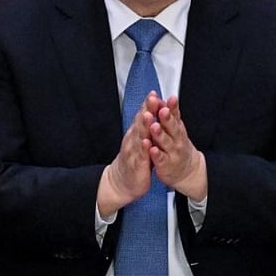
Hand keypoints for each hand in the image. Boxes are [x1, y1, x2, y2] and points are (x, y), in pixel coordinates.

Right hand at [96, 92, 159, 216]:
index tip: (153, 93)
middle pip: (140, 122)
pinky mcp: (136, 165)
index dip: (148, 104)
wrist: (121, 182)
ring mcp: (133, 152)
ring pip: (139, 136)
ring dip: (144, 126)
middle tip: (152, 98)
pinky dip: (143, 148)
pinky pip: (140, 156)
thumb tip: (150, 109)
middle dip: (147, 110)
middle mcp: (133, 140)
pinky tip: (147, 142)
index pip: (142, 115)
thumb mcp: (140, 140)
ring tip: (149, 115)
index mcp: (136, 133)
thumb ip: (145, 126)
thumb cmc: (133, 160)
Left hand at [149, 95, 207, 201]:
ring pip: (165, 142)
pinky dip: (156, 154)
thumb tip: (166, 98)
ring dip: (159, 134)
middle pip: (172, 127)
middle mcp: (177, 139)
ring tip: (154, 126)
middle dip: (166, 118)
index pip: (175, 115)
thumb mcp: (177, 129)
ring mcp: (172, 152)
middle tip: (162, 110)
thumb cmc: (178, 146)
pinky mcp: (165, 164)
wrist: (187, 170)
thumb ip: (171, 114)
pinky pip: (160, 158)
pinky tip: (152, 149)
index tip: (170, 99)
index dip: (172, 107)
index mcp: (177, 128)